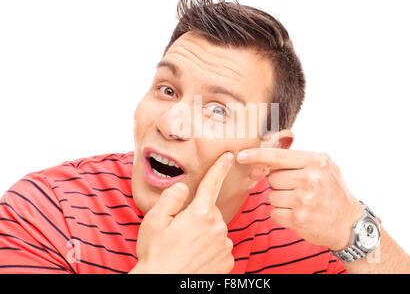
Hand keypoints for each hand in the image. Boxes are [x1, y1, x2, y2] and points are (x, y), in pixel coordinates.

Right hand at [131, 152, 234, 273]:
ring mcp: (225, 245)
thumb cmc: (156, 255)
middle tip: (178, 232)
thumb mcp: (154, 221)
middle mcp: (217, 227)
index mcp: (199, 213)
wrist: (163, 285)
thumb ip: (171, 198)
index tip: (229, 156)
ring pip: (216, 230)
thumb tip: (184, 188)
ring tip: (185, 248)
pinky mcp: (228, 261)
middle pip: (210, 211)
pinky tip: (196, 257)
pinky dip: (211, 249)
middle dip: (197, 216)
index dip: (220, 167)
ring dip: (204, 234)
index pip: (212, 184)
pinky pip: (221, 247)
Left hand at [236, 148, 362, 250]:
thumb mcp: (323, 167)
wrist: (349, 223)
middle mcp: (310, 179)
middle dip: (279, 184)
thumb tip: (265, 155)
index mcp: (316, 161)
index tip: (241, 155)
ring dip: (281, 200)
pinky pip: (274, 213)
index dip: (257, 155)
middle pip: (272, 178)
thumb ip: (298, 159)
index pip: (278, 156)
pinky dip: (282, 215)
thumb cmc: (333, 191)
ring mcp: (304, 200)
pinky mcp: (299, 219)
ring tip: (301, 202)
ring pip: (272, 196)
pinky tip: (299, 214)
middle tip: (298, 189)